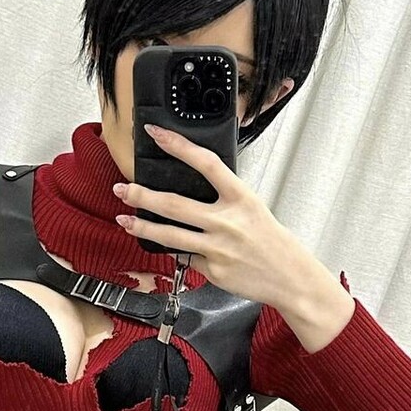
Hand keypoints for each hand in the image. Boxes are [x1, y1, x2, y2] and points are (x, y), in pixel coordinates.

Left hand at [112, 125, 323, 311]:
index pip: (206, 163)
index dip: (179, 146)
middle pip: (174, 204)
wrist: (288, 275)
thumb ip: (223, 198)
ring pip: (169, 235)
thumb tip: (190, 191)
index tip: (157, 134)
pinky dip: (179, 252)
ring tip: (123, 220)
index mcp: (240, 197)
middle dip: (142, 196)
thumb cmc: (270, 239)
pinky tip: (173, 248)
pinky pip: (185, 257)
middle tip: (122, 189)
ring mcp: (217, 247)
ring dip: (141, 227)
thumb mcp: (252, 207)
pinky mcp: (211, 269)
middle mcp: (227, 221)